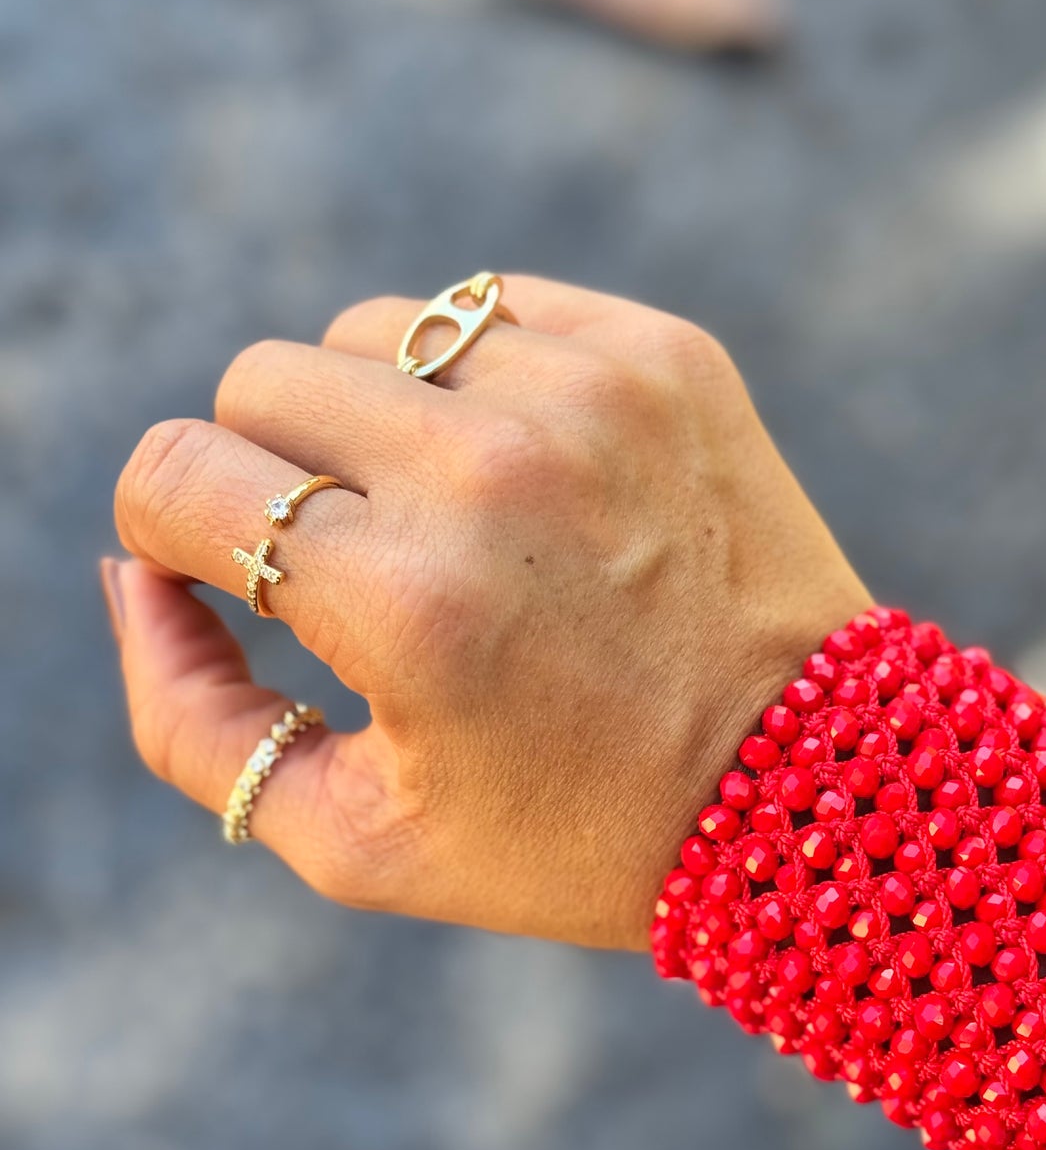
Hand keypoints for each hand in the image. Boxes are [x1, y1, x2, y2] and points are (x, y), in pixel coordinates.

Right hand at [109, 277, 868, 946]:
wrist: (808, 792)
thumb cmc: (572, 835)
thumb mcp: (356, 841)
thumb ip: (189, 719)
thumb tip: (132, 575)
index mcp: (402, 603)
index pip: (176, 474)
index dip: (174, 531)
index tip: (233, 578)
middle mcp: (492, 473)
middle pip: (263, 380)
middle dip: (272, 472)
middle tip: (354, 562)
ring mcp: (591, 394)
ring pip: (378, 328)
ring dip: (381, 417)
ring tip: (455, 523)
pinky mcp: (667, 353)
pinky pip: (493, 308)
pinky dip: (483, 381)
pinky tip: (533, 476)